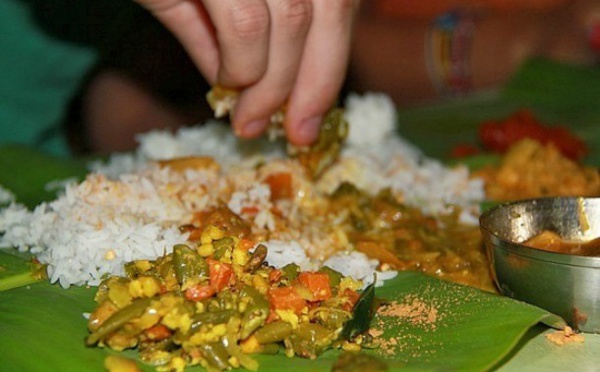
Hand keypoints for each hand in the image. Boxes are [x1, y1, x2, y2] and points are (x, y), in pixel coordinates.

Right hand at [135, 0, 359, 145]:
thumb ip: (226, 33)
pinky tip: (227, 83)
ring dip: (273, 86)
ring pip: (292, 23)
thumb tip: (243, 90)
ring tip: (250, 121)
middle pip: (329, 10)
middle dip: (316, 84)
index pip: (338, 4)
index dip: (331, 65)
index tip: (311, 119)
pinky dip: (241, 64)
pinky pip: (246, 22)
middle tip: (295, 133)